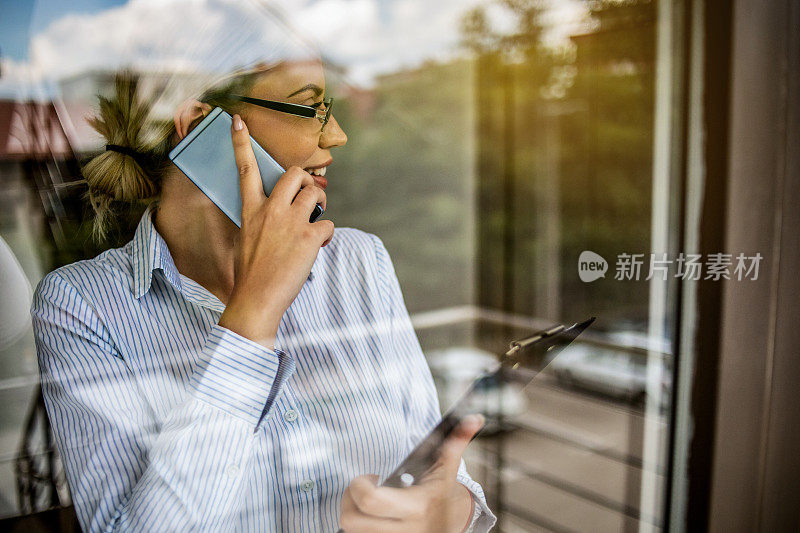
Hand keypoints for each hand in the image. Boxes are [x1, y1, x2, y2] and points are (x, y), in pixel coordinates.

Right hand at [218, 114, 333, 349]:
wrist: (256, 299)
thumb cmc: (250, 274)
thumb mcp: (245, 240)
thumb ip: (260, 221)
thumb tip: (275, 217)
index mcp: (251, 211)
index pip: (246, 170)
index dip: (242, 144)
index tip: (239, 122)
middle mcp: (271, 210)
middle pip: (295, 174)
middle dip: (307, 181)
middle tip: (308, 198)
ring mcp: (291, 222)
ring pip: (317, 194)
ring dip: (320, 207)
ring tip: (314, 224)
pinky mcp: (309, 237)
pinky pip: (327, 224)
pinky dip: (326, 235)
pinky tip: (317, 247)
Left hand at [339, 414, 484, 532]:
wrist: (447, 526)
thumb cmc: (441, 494)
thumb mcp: (447, 469)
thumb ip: (456, 442)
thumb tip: (473, 418)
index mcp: (415, 507)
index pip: (369, 500)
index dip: (361, 484)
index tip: (373, 477)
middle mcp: (402, 530)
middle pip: (350, 519)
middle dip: (349, 499)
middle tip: (363, 489)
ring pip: (350, 530)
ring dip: (352, 512)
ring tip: (367, 502)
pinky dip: (358, 524)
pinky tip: (370, 515)